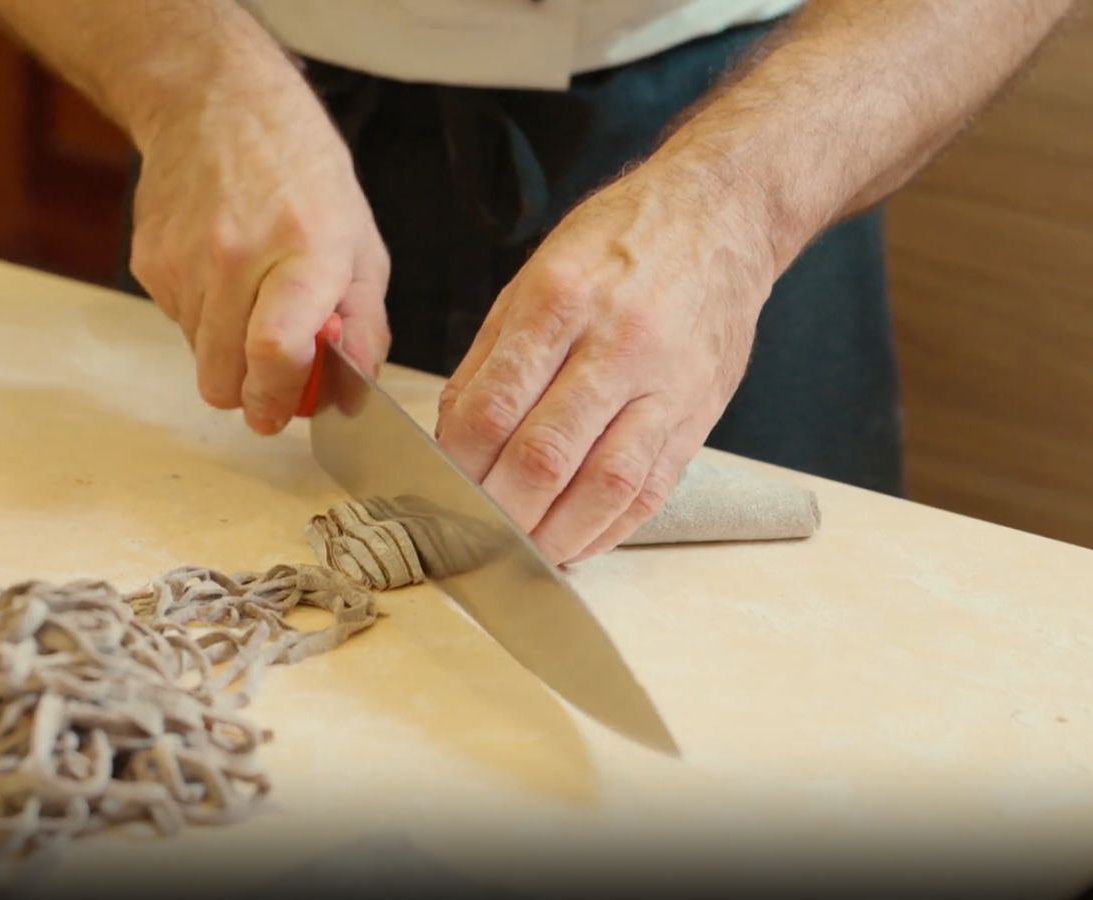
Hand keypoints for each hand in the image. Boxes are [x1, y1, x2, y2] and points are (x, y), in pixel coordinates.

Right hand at [129, 66, 389, 434]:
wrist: (217, 105)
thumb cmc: (302, 173)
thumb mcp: (360, 243)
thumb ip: (364, 324)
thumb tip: (353, 390)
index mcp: (304, 250)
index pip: (276, 350)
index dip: (277, 397)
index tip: (280, 413)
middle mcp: (236, 256)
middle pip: (224, 376)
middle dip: (249, 393)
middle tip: (271, 374)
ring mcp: (184, 259)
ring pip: (199, 358)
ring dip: (227, 350)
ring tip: (250, 297)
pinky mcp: (148, 260)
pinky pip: (177, 323)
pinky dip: (203, 318)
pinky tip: (220, 273)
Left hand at [435, 160, 775, 563]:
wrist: (722, 217)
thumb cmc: (620, 243)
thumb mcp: (535, 274)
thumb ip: (490, 356)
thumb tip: (452, 433)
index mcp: (560, 301)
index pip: (494, 405)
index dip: (457, 463)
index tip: (435, 490)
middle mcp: (616, 344)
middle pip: (545, 454)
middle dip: (498, 509)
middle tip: (468, 535)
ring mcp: (664, 384)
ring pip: (604, 484)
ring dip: (554, 534)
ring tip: (519, 554)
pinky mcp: (698, 413)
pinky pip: (651, 489)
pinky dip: (608, 528)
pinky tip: (575, 541)